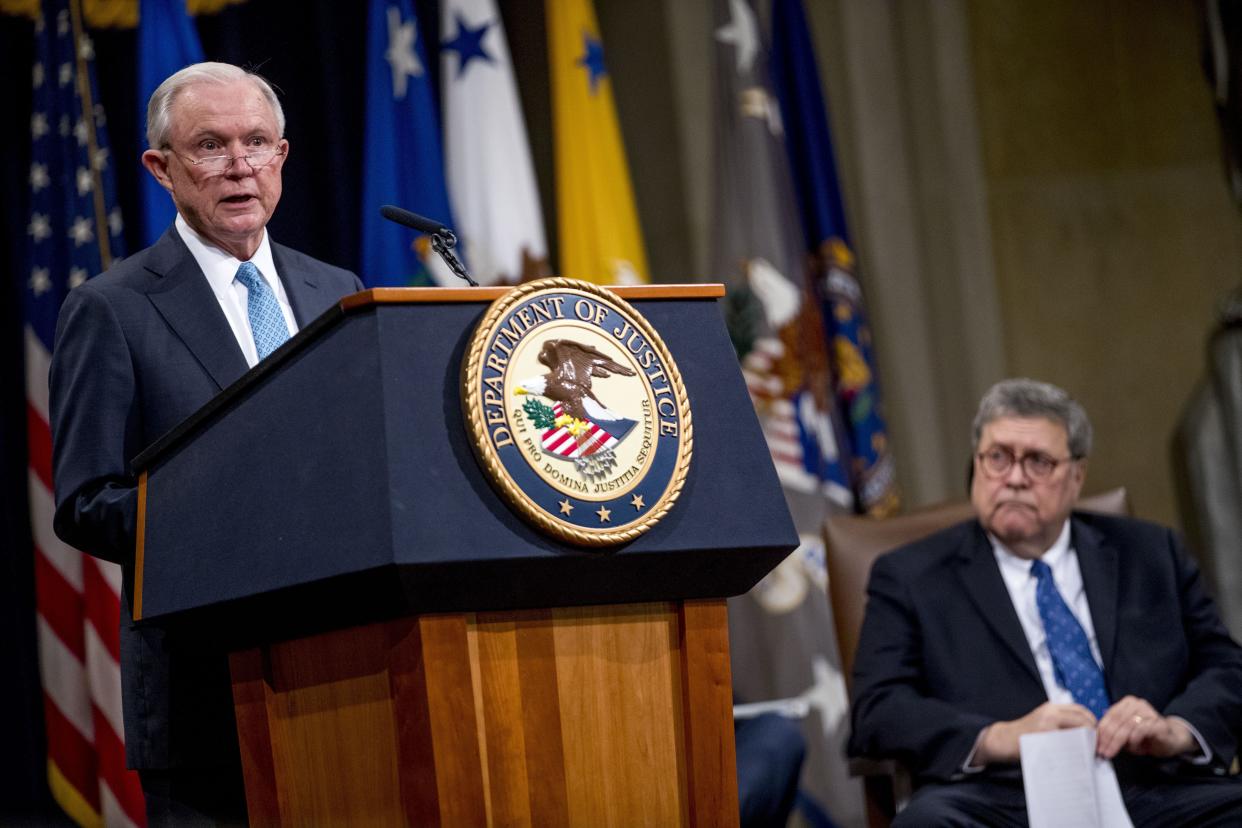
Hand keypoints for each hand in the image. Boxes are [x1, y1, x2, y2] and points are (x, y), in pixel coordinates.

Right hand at [977, 702, 1097, 763]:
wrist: (1003, 739)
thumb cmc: (1025, 733)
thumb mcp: (1043, 719)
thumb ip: (1060, 720)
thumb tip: (1086, 730)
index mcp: (1052, 707)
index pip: (1080, 710)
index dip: (1091, 721)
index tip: (1094, 734)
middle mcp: (1051, 712)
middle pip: (1083, 718)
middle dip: (1092, 731)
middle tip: (1094, 745)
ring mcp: (1047, 724)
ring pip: (1078, 730)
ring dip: (1086, 741)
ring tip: (1086, 752)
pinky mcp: (1044, 737)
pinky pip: (1066, 743)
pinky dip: (1074, 750)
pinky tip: (1074, 757)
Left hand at [1096, 695, 1195, 758]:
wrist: (1170, 740)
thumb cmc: (1144, 737)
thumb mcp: (1125, 734)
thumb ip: (1113, 732)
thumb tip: (1098, 740)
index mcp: (1126, 703)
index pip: (1110, 716)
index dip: (1101, 731)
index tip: (1096, 744)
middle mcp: (1137, 704)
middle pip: (1117, 720)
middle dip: (1108, 738)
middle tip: (1103, 751)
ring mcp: (1149, 711)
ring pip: (1128, 725)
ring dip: (1119, 740)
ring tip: (1114, 751)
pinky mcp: (1159, 723)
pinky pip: (1142, 729)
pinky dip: (1134, 738)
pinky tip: (1133, 745)